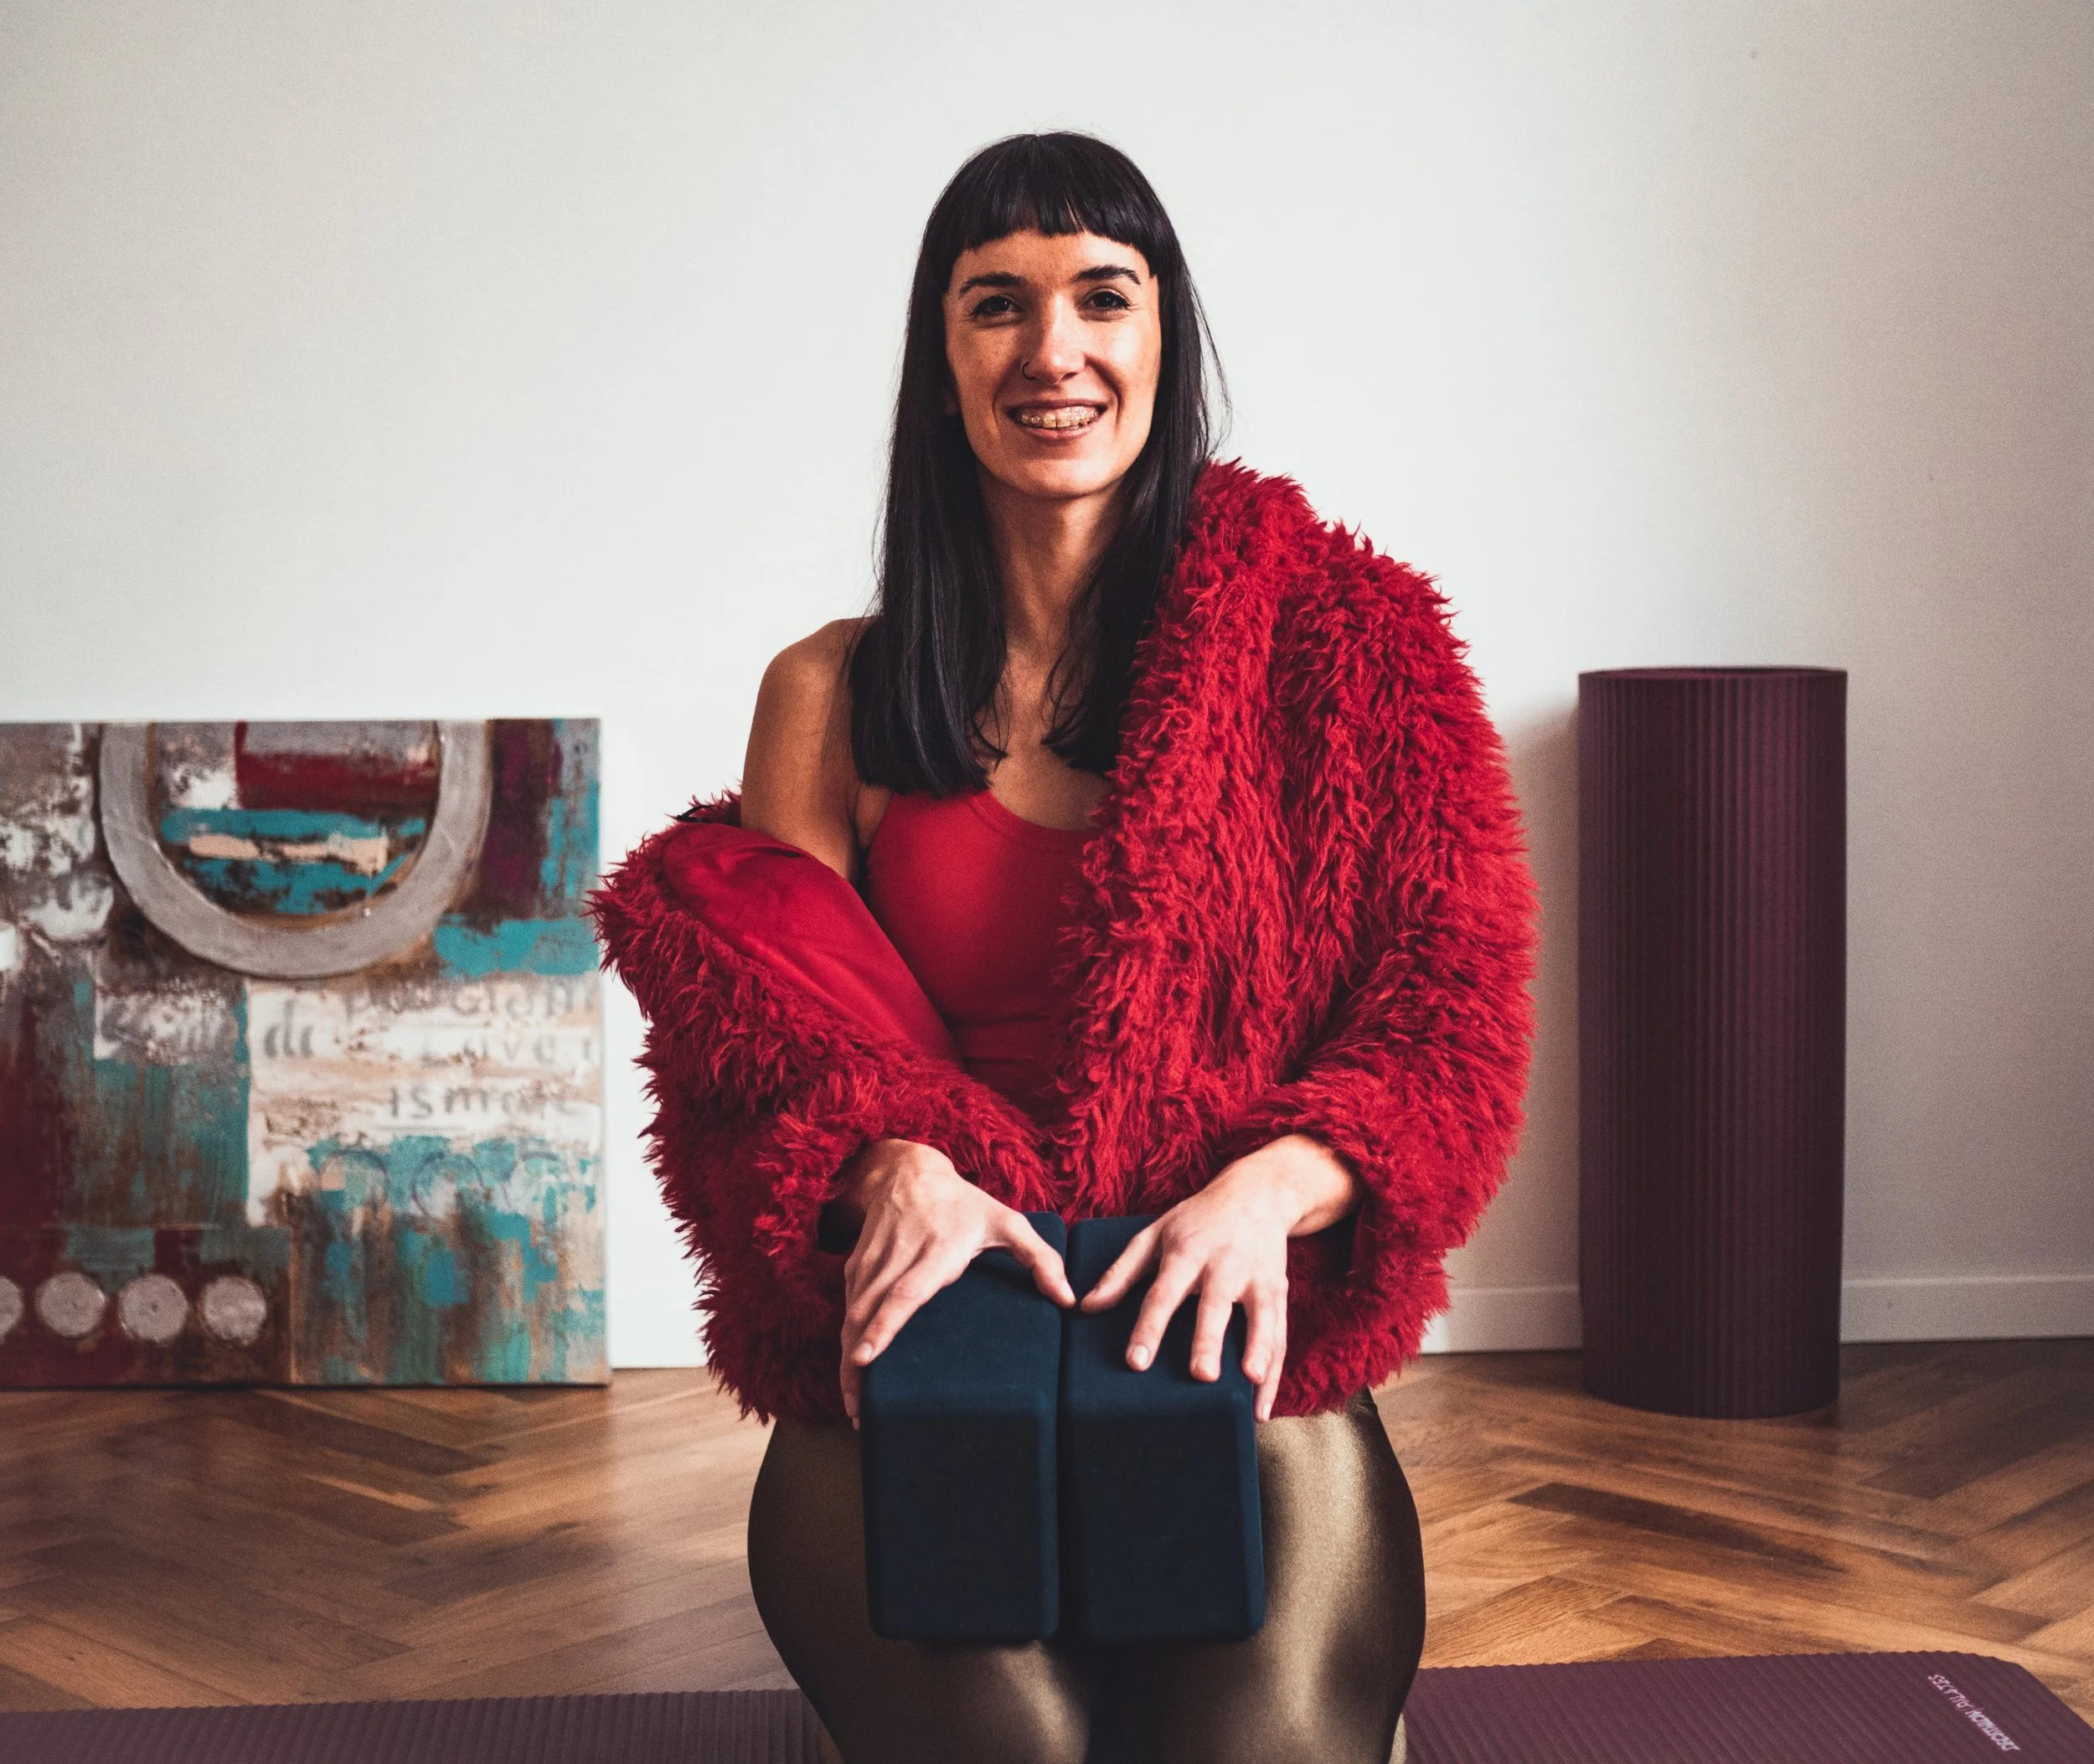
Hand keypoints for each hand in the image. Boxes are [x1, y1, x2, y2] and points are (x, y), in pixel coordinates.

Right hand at [837, 1138, 1073, 1425]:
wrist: (905, 1170)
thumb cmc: (963, 1203)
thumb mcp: (1008, 1221)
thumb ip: (1041, 1259)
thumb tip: (1068, 1301)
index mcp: (936, 1251)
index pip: (905, 1293)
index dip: (884, 1326)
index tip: (866, 1359)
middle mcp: (897, 1257)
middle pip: (867, 1315)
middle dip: (857, 1365)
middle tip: (860, 1414)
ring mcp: (871, 1262)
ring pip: (850, 1316)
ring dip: (848, 1362)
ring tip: (856, 1408)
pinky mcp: (855, 1267)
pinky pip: (847, 1309)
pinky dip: (847, 1342)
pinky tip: (854, 1375)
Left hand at [1077, 1135, 1358, 1421]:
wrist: (1257, 1193)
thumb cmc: (1196, 1220)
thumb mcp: (1154, 1234)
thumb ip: (1120, 1272)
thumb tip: (1085, 1308)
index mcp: (1187, 1252)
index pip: (1164, 1293)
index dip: (1149, 1327)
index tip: (1136, 1362)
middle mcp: (1224, 1265)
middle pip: (1215, 1306)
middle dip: (1209, 1340)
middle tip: (1202, 1375)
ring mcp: (1256, 1278)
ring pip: (1260, 1318)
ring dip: (1258, 1350)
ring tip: (1252, 1381)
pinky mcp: (1278, 1292)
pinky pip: (1280, 1335)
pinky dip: (1275, 1371)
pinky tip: (1261, 1409)